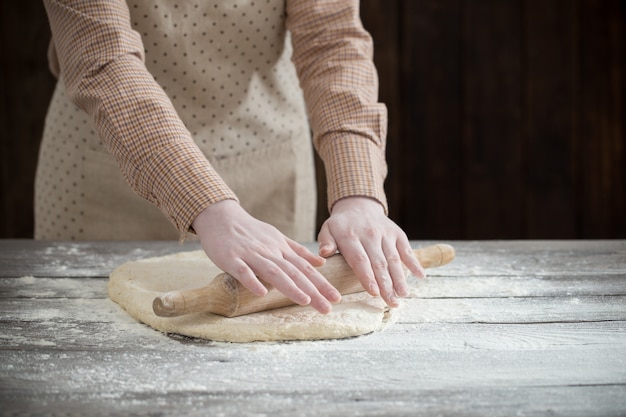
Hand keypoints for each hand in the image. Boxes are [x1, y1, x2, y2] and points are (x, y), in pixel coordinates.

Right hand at [192, 200, 340, 313]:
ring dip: (290, 286)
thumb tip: (322, 262)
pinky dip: (252, 281)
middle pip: (294, 272)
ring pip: (273, 271)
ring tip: (305, 301)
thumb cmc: (249, 231)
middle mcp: (270, 252)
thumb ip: (298, 251)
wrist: (221, 217)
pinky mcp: (231, 258)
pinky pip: (243, 271)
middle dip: (312, 290)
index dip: (321, 283)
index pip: (305, 268)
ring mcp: (251, 255)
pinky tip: (261, 293)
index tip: (336, 298)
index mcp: (281, 249)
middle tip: (328, 307)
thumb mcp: (277, 237)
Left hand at [317, 196, 424, 307]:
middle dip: (387, 285)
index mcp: (350, 236)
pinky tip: (421, 276)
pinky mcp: (397, 234)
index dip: (367, 277)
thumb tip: (323, 254)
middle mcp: (370, 235)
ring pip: (394, 259)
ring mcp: (385, 234)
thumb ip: (325, 242)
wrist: (359, 205)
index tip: (374, 293)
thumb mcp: (327, 229)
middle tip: (391, 303)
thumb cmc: (341, 225)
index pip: (360, 259)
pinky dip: (414, 262)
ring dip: (400, 278)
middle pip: (379, 263)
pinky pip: (407, 249)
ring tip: (403, 295)